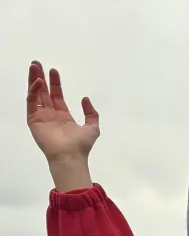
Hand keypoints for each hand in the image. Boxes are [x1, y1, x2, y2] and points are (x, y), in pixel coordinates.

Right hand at [26, 62, 96, 190]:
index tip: (53, 70)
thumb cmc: (81, 145)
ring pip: (35, 94)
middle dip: (40, 77)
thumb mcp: (93, 127)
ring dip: (34, 80)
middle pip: (44, 92)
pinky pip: (31, 103)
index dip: (55, 83)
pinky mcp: (33, 120)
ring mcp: (41, 117)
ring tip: (33, 66)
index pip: (57, 95)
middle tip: (37, 63)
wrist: (70, 156)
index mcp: (63, 116)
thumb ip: (91, 113)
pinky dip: (33, 92)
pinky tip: (38, 82)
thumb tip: (86, 98)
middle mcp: (51, 114)